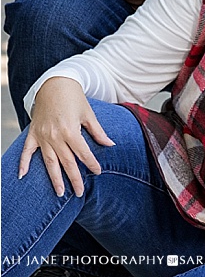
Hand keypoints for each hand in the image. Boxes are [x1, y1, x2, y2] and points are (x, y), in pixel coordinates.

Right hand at [18, 77, 114, 196]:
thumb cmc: (74, 98)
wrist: (54, 84)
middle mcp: (55, 136)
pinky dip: (23, 164)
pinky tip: (22, 176)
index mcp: (71, 130)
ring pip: (49, 162)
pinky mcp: (33, 134)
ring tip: (60, 193)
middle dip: (74, 178)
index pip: (83, 153)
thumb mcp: (88, 113)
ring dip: (54, 178)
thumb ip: (98, 131)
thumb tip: (110, 144)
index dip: (91, 163)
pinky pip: (27, 152)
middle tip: (80, 192)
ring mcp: (42, 136)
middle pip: (66, 162)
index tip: (98, 172)